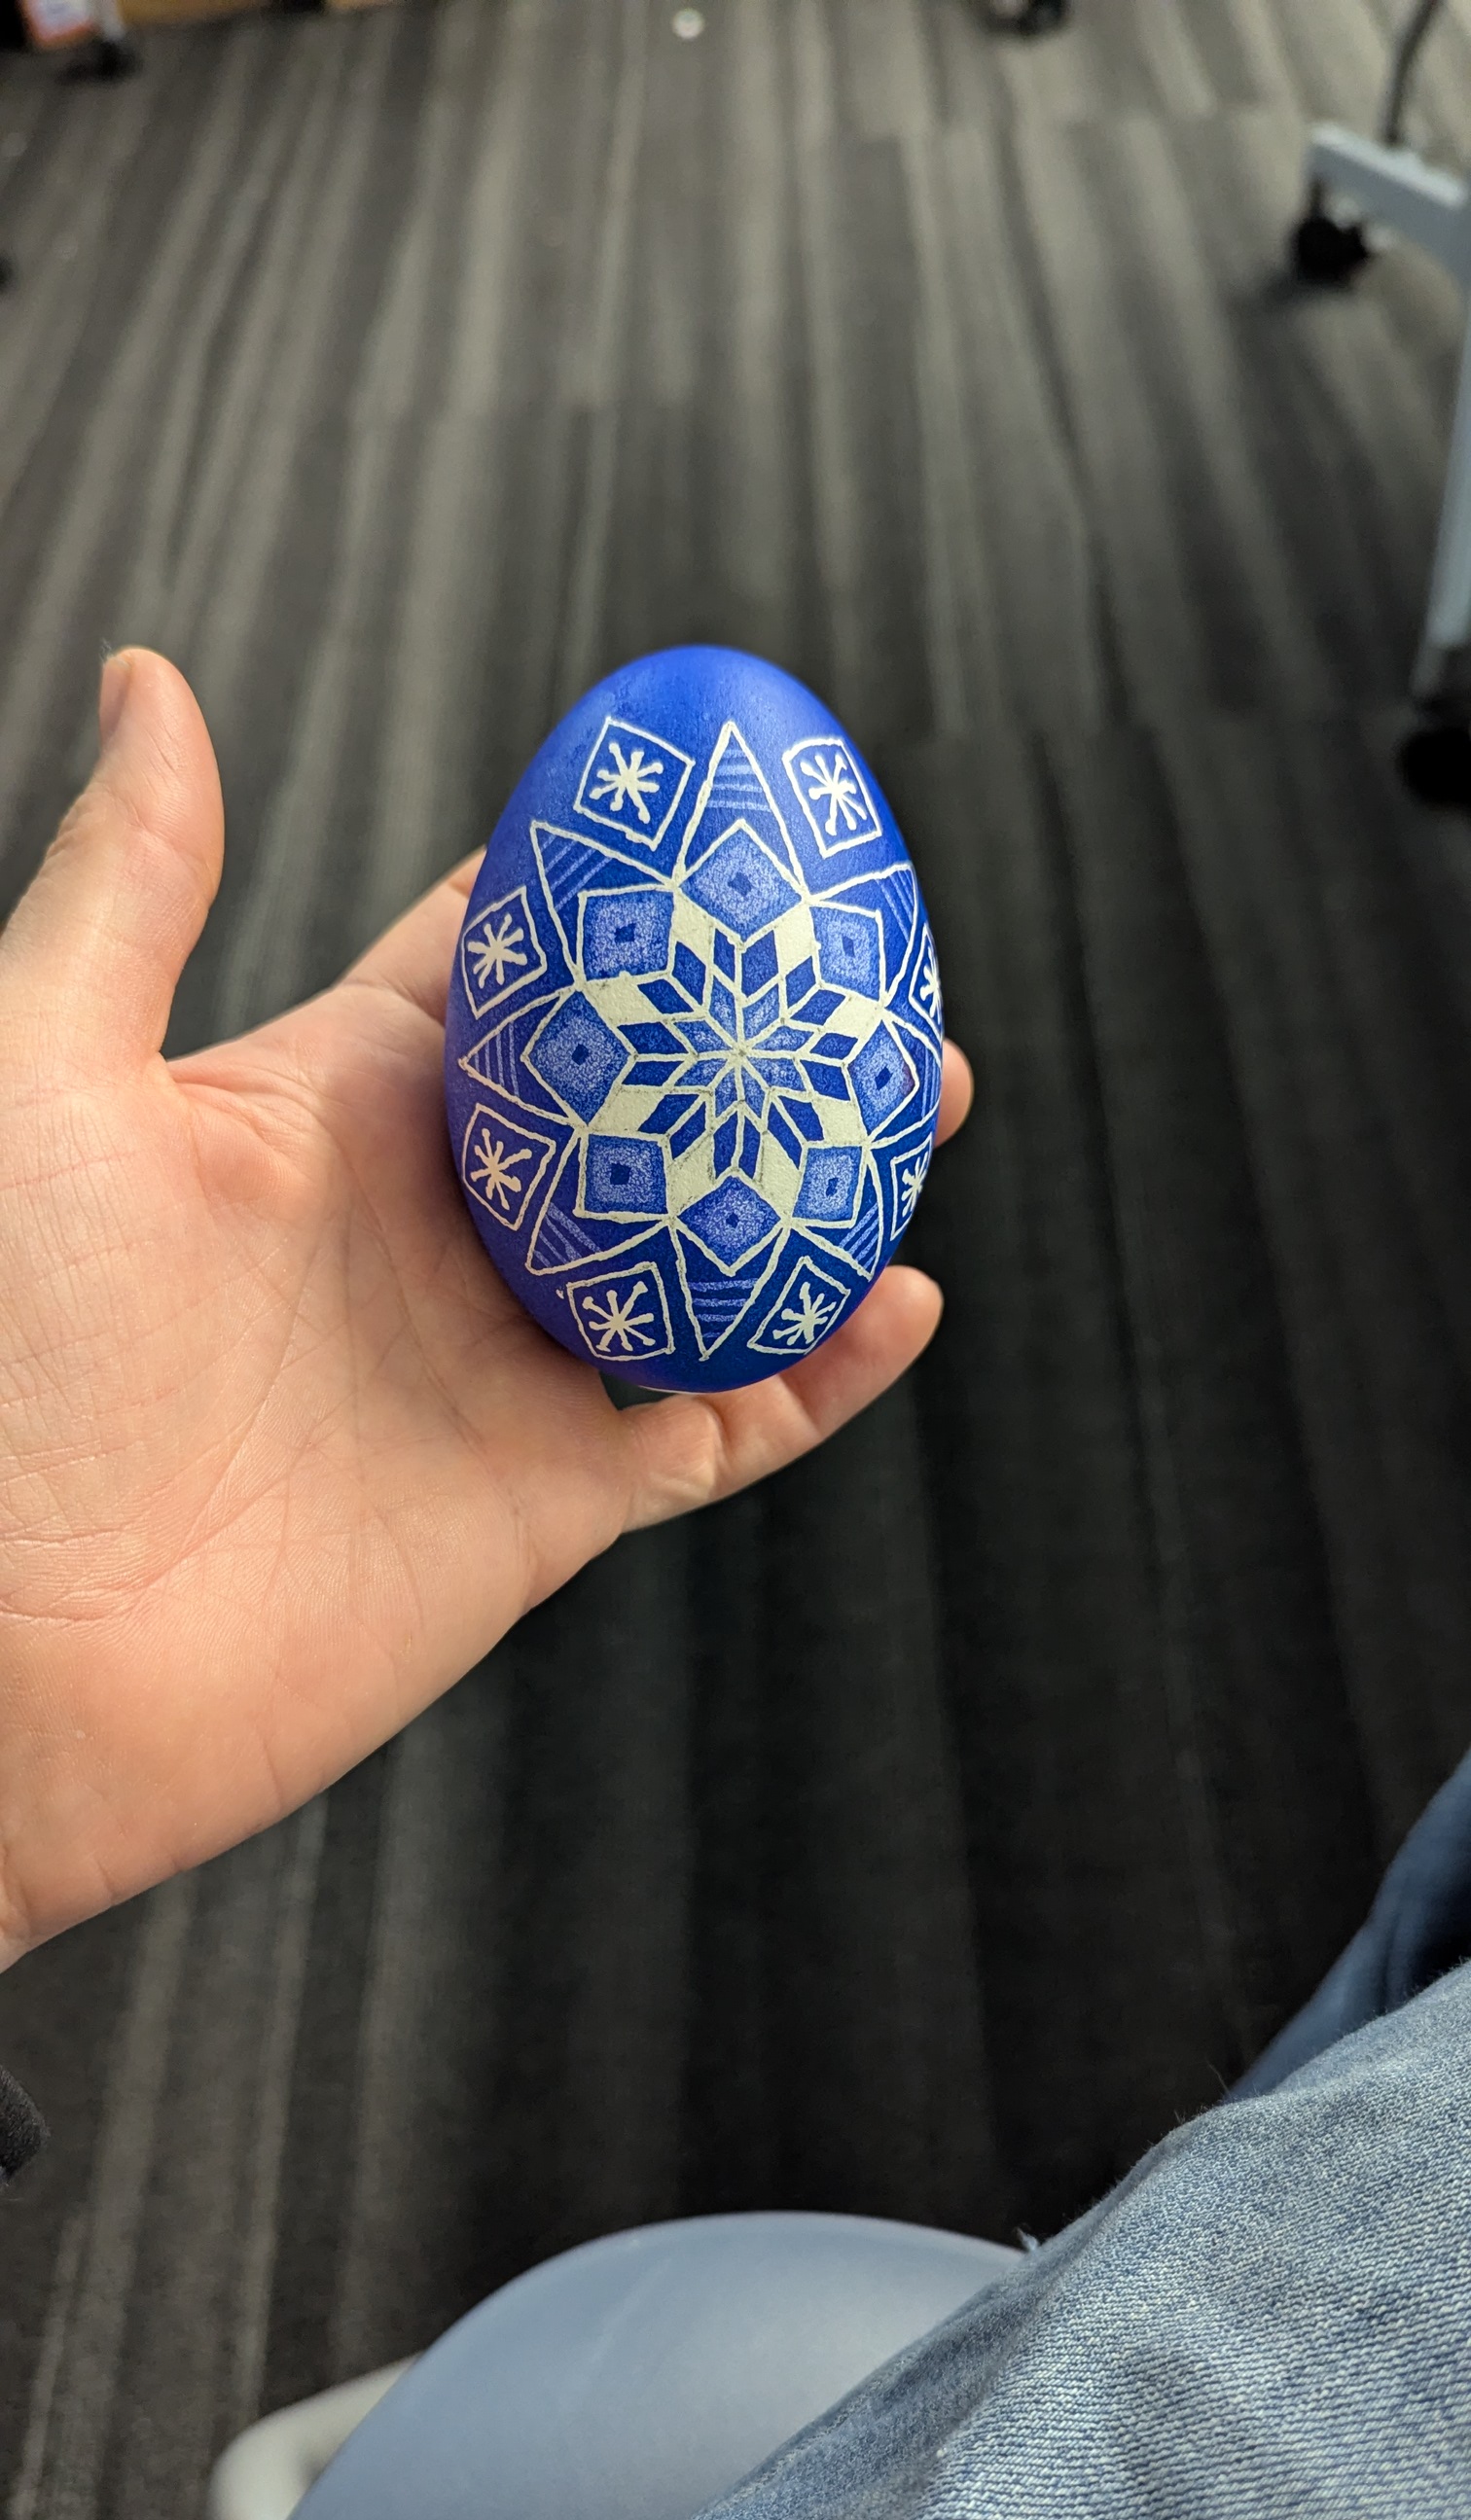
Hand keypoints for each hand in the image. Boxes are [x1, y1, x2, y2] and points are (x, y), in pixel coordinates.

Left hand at [0, 653, 971, 1967]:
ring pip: (706, 1251)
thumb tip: (152, 678)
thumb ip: (131, 883)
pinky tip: (902, 1300)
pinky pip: (717, 1426)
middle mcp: (437, 1225)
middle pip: (645, 1103)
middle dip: (762, 1032)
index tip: (730, 822)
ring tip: (929, 1098)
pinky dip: (818, 1373)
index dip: (617, 897)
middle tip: (876, 968)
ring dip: (819, 1179)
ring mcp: (500, 1364)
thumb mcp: (47, 1075)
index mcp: (340, 1105)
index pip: (509, 973)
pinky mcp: (542, 1502)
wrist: (4, 1658)